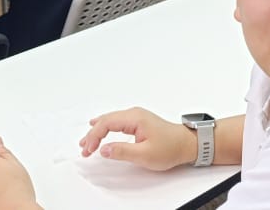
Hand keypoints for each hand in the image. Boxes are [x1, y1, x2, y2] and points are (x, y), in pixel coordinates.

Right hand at [79, 108, 194, 170]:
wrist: (186, 144)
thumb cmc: (170, 148)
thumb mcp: (145, 155)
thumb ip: (122, 151)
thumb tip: (103, 149)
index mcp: (134, 118)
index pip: (106, 123)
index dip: (94, 136)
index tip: (88, 150)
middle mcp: (134, 113)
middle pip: (106, 120)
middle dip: (92, 134)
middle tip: (83, 148)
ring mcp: (136, 116)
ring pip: (110, 120)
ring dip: (97, 131)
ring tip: (86, 141)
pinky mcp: (138, 121)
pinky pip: (116, 121)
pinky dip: (105, 127)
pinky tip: (98, 126)